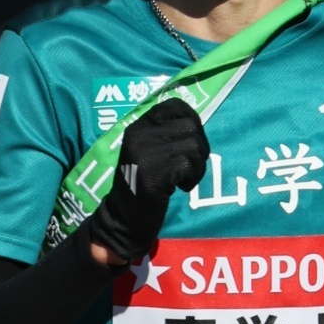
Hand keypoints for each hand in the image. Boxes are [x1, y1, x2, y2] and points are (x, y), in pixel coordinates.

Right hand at [88, 98, 208, 264]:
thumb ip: (164, 134)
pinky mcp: (155, 171)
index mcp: (138, 126)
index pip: (175, 105)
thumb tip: (195, 122)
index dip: (191, 119)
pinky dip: (192, 178)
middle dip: (200, 147)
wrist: (124, 218)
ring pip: (195, 145)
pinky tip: (180, 188)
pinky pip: (190, 165)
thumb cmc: (140, 185)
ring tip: (184, 178)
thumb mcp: (146, 151)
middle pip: (192, 125)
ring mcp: (146, 152)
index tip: (190, 141)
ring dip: (198, 166)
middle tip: (190, 166)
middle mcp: (140, 133)